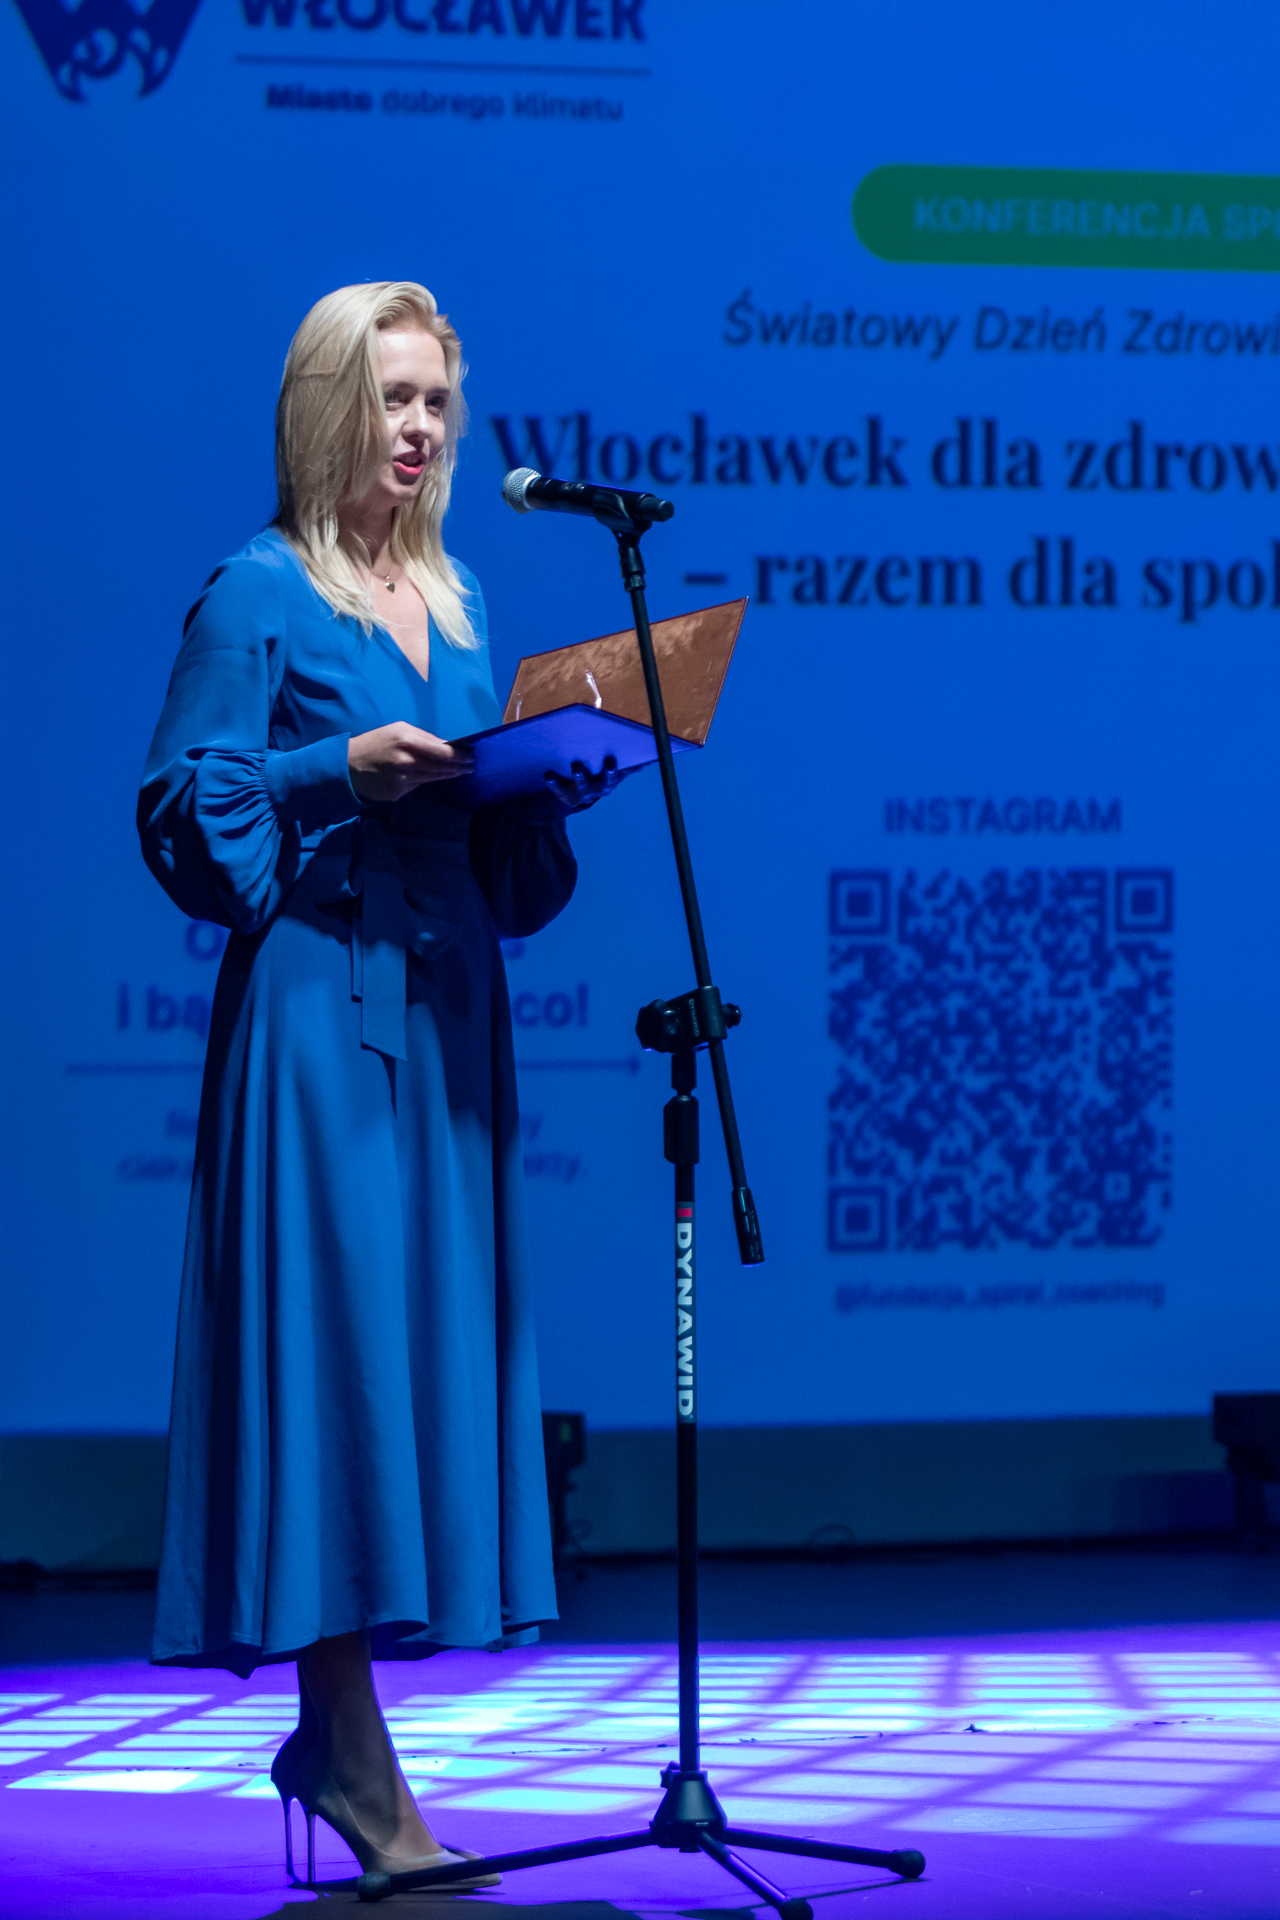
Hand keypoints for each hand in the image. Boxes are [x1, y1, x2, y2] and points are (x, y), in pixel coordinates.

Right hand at [348, 722, 472, 803]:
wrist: (349, 765)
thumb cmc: (376, 743)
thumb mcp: (397, 730)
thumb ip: (423, 737)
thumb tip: (446, 745)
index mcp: (407, 740)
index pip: (442, 751)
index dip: (459, 756)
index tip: (471, 756)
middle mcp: (407, 761)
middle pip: (441, 767)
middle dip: (458, 767)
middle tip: (470, 766)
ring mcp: (403, 779)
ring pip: (433, 778)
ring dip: (448, 775)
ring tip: (460, 772)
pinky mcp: (399, 792)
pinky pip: (418, 786)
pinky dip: (427, 780)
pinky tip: (435, 777)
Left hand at [544, 754, 626, 812]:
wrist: (572, 798)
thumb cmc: (595, 780)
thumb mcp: (611, 776)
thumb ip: (628, 768)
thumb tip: (649, 761)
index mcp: (606, 786)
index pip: (611, 780)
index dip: (611, 773)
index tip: (610, 761)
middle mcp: (593, 793)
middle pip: (595, 786)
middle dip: (592, 776)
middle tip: (587, 764)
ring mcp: (578, 796)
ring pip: (579, 788)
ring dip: (578, 777)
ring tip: (575, 766)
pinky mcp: (563, 796)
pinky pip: (557, 790)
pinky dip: (553, 783)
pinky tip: (548, 775)